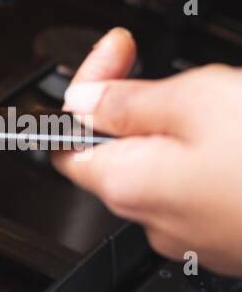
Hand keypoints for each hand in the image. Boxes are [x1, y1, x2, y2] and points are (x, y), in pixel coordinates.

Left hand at [53, 28, 241, 273]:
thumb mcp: (201, 100)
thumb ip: (131, 100)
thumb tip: (84, 99)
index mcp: (125, 183)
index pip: (66, 139)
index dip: (86, 87)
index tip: (118, 51)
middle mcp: (151, 220)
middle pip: (123, 151)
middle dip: (150, 105)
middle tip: (192, 74)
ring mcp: (195, 236)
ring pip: (174, 169)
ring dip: (195, 130)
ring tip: (236, 108)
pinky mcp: (233, 240)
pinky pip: (212, 191)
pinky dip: (227, 160)